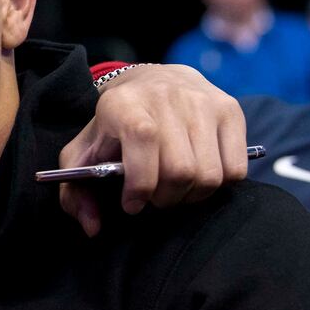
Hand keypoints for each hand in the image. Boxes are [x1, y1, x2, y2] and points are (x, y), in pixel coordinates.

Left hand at [58, 64, 247, 236]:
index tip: (132, 205)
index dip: (140, 183)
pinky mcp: (231, 111)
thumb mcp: (85, 152)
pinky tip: (199, 176)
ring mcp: (203, 102)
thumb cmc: (116, 126)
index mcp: (123, 103)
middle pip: (180, 169)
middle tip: (156, 198)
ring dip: (191, 196)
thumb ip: (75, 191)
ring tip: (176, 189)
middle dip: (165, 198)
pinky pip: (235, 169)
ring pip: (209, 174)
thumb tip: (92, 227)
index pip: (143, 140)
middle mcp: (166, 96)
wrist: (154, 82)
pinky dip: (218, 184)